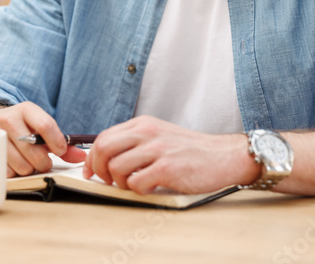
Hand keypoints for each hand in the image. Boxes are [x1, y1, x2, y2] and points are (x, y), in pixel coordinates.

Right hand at [0, 101, 86, 176]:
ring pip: (22, 166)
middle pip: (35, 152)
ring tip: (25, 161)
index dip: (57, 143)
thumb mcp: (38, 126)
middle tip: (41, 161)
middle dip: (43, 163)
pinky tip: (11, 163)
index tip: (59, 152)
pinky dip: (13, 173)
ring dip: (28, 169)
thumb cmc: (19, 127)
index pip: (46, 125)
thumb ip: (60, 142)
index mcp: (26, 109)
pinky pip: (7, 173)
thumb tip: (81, 156)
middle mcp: (8, 119)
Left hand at [82, 116, 257, 194]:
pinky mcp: (168, 168)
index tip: (91, 170)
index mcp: (143, 124)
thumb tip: (106, 158)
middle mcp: (147, 132)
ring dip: (120, 183)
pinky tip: (150, 188)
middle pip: (103, 149)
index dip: (92, 157)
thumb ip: (136, 142)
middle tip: (106, 181)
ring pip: (117, 167)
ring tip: (133, 185)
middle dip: (98, 169)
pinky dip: (138, 191)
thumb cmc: (191, 150)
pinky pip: (137, 183)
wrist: (224, 156)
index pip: (104, 137)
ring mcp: (158, 149)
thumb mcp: (159, 135)